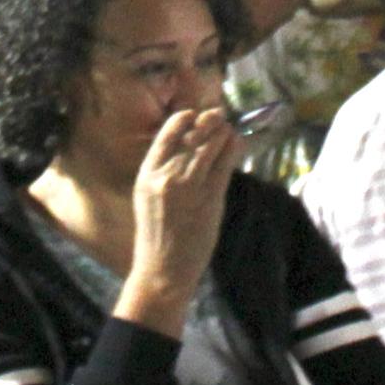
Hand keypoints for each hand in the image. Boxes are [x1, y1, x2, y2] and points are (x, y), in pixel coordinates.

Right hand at [118, 106, 238, 325]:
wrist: (163, 269)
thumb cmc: (157, 235)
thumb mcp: (149, 197)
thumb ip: (164, 172)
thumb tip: (188, 147)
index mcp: (147, 174)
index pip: (167, 134)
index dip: (184, 119)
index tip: (195, 115)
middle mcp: (167, 176)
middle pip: (192, 136)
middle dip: (208, 121)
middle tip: (218, 115)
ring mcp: (189, 187)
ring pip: (210, 146)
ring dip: (222, 132)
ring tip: (228, 128)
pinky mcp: (210, 199)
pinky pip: (224, 165)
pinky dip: (232, 150)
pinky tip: (236, 142)